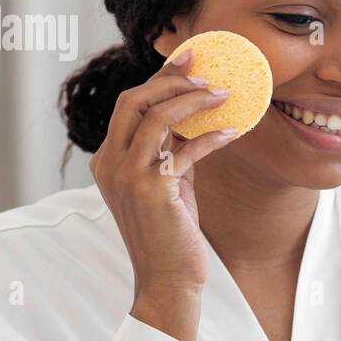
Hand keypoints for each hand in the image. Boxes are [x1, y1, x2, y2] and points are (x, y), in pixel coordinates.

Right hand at [89, 48, 235, 340]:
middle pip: (134, 100)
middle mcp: (109, 164)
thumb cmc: (171, 233)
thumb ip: (171, 151)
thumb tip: (194, 118)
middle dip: (171, 78)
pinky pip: (184, 148)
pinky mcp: (151, 189)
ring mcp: (126, 176)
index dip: (158, 80)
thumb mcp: (168, 184)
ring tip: (224, 94)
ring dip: (193, 99)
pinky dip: (211, 136)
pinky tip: (232, 131)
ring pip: (156, 117)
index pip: (128, 105)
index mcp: (107, 160)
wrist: (167, 280)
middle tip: (205, 66)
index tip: (187, 60)